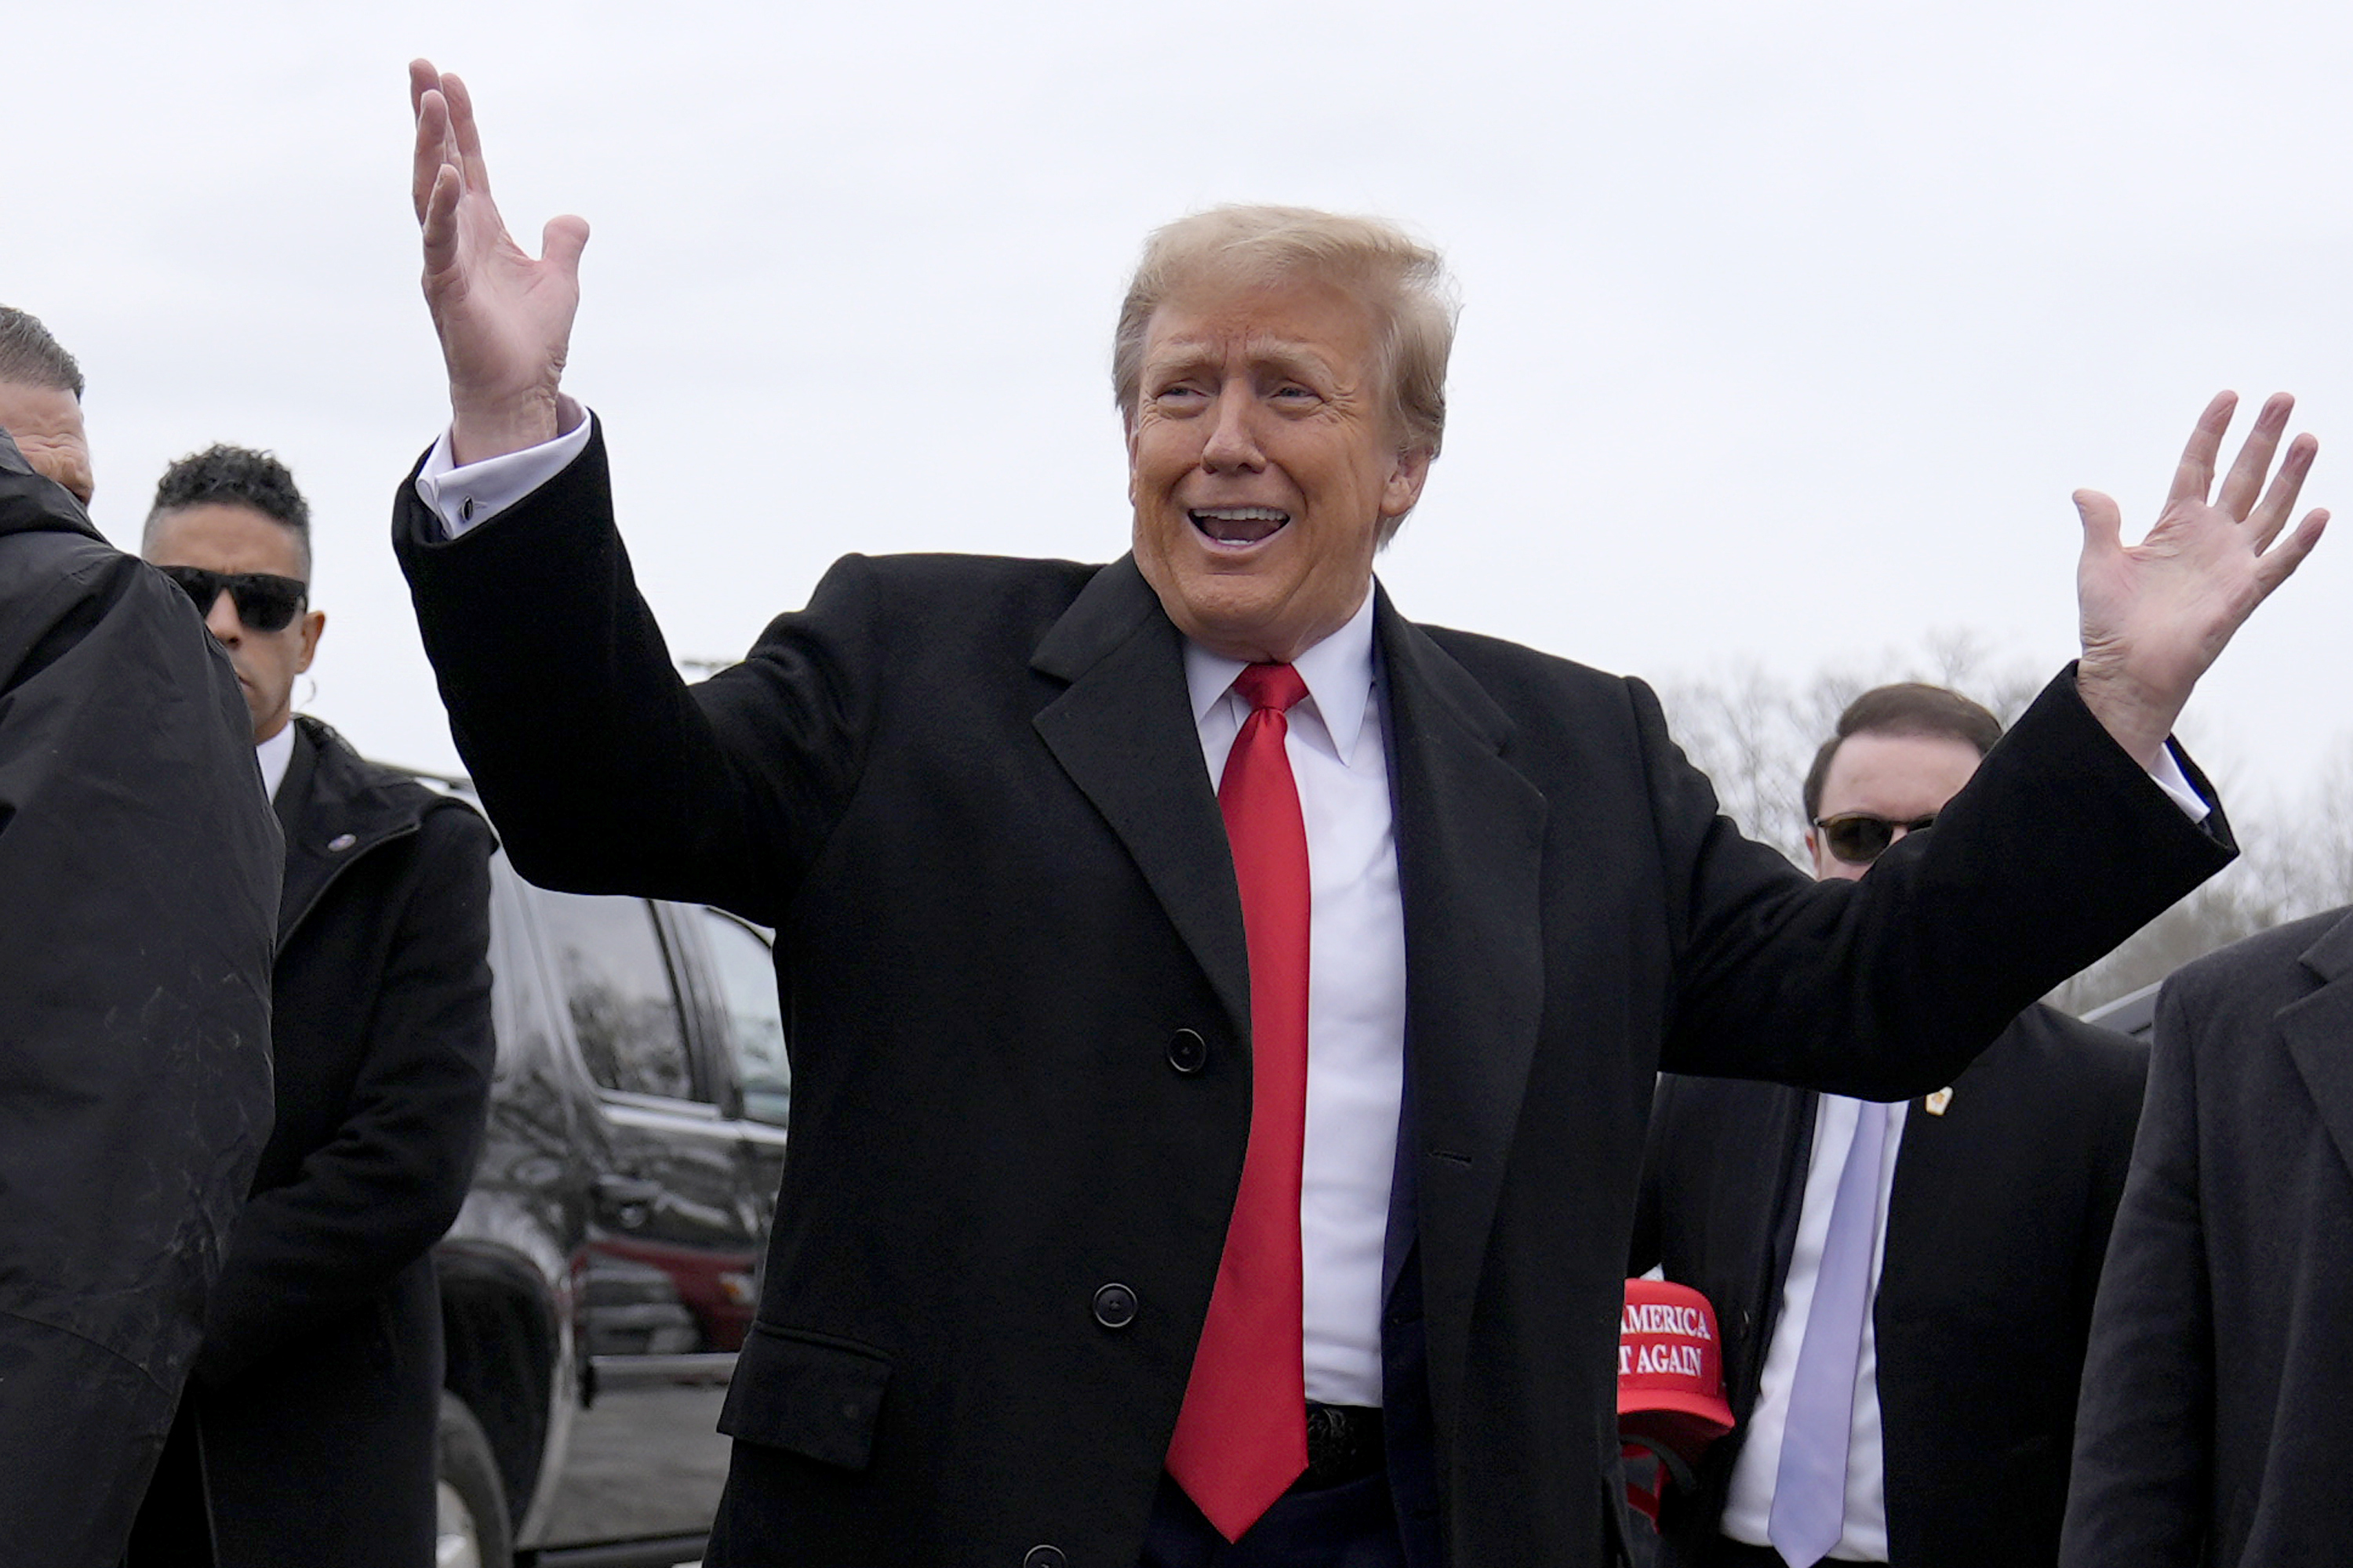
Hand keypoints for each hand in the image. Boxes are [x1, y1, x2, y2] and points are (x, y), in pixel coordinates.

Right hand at [409, 59, 589, 463]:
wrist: (519, 393)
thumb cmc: (530, 344)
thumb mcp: (559, 282)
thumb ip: (562, 244)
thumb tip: (570, 217)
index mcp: (482, 232)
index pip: (468, 164)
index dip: (461, 124)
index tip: (450, 80)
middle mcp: (457, 238)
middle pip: (439, 163)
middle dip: (429, 116)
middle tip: (418, 66)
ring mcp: (445, 260)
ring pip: (430, 191)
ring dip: (429, 146)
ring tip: (428, 100)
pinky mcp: (445, 288)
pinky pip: (439, 240)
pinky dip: (442, 206)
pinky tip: (448, 173)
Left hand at [2074, 391, 2327, 767]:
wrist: (2125, 670)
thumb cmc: (2110, 620)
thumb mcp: (2098, 564)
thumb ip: (2100, 524)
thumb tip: (2084, 490)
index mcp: (2174, 524)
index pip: (2199, 466)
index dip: (2212, 432)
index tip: (2229, 397)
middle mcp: (2209, 537)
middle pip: (2244, 476)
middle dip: (2262, 439)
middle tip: (2283, 398)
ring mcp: (2231, 562)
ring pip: (2269, 510)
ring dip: (2289, 476)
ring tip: (2306, 438)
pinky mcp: (2243, 593)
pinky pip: (2278, 564)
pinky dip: (2299, 541)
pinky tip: (2318, 514)